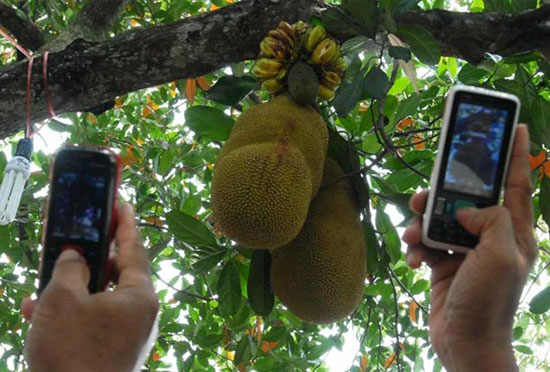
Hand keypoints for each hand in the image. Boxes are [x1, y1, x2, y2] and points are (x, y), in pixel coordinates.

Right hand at [22, 203, 158, 371]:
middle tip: (77, 236)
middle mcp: (140, 313)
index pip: (135, 247)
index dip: (126, 222)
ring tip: (46, 275)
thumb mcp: (63, 300)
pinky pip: (91, 320)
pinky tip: (35, 310)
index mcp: (140, 296)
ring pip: (99, 297)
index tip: (120, 202)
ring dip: (72, 286)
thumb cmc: (73, 353)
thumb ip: (69, 269)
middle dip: (91, 256)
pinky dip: (69, 312)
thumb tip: (74, 256)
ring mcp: (127, 333)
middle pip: (118, 272)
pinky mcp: (111, 350)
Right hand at [402, 124, 536, 371]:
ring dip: (422, 226)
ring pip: (441, 219)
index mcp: (513, 232)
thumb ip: (491, 220)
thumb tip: (466, 209)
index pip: (517, 185)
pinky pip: (427, 243)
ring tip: (415, 237)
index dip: (515, 155)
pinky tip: (415, 261)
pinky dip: (417, 248)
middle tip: (425, 195)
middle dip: (443, 194)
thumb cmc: (489, 301)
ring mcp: (466, 250)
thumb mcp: (500, 256)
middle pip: (466, 198)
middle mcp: (490, 237)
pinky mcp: (444, 263)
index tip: (515, 127)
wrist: (465, 343)